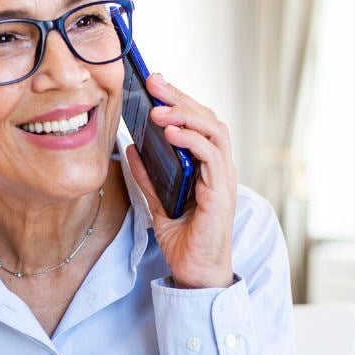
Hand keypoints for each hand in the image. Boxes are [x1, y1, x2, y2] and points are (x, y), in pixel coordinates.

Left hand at [124, 73, 236, 289]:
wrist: (195, 272)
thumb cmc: (184, 240)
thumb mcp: (157, 203)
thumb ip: (148, 178)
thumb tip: (132, 149)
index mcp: (206, 166)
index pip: (197, 123)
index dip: (178, 101)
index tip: (154, 85)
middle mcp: (219, 168)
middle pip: (207, 119)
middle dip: (180, 97)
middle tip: (154, 82)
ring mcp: (222, 178)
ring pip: (214, 131)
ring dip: (185, 114)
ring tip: (158, 108)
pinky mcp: (221, 192)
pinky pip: (211, 156)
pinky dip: (191, 139)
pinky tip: (170, 132)